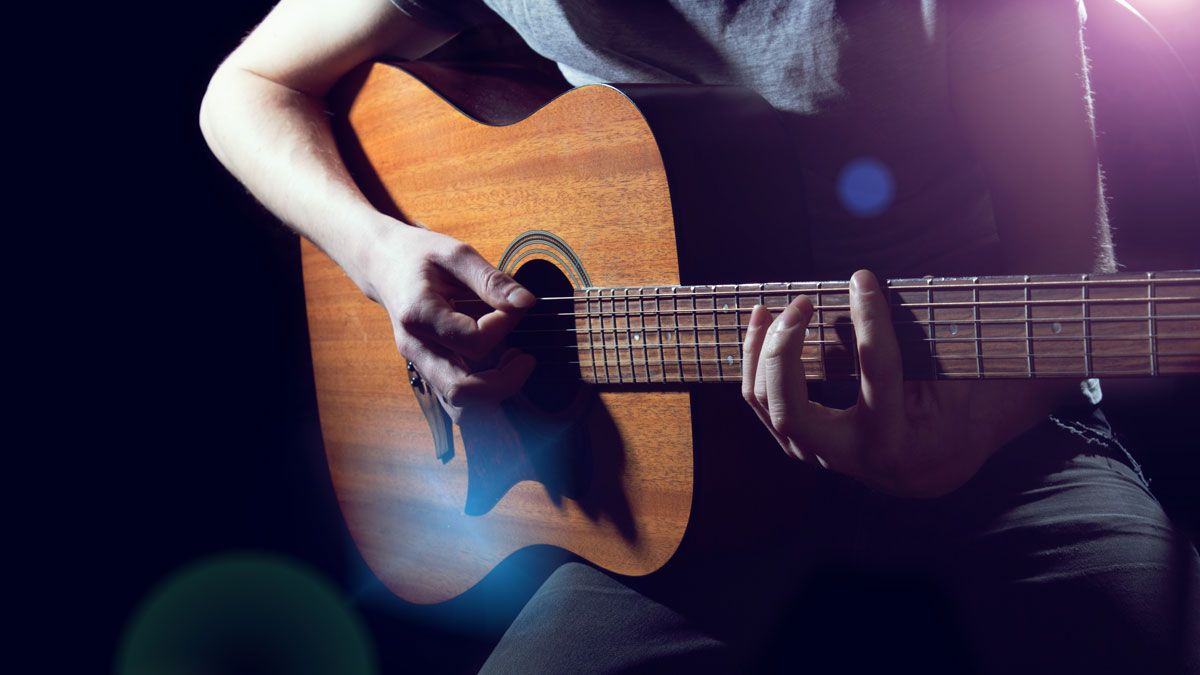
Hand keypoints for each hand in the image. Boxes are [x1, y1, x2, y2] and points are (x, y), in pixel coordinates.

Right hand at [354, 220, 536, 421]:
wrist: (384, 265)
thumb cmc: (419, 256)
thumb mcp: (456, 255)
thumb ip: (491, 280)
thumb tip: (526, 303)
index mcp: (419, 316)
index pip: (473, 342)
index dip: (504, 327)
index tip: (515, 306)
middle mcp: (416, 349)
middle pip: (461, 391)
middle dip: (504, 382)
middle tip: (526, 357)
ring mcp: (420, 365)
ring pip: (459, 408)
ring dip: (495, 394)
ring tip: (515, 362)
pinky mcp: (430, 372)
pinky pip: (459, 401)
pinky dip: (486, 394)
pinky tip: (501, 365)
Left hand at [740, 270, 991, 497]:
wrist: (925, 470)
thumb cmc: (946, 422)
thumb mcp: (954, 390)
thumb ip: (930, 350)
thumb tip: (893, 298)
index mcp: (891, 442)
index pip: (876, 373)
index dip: (870, 321)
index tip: (863, 281)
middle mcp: (843, 454)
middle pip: (789, 406)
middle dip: (785, 349)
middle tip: (803, 303)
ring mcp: (811, 451)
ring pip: (764, 402)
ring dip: (760, 350)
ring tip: (769, 307)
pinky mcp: (794, 440)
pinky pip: (759, 400)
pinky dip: (753, 360)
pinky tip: (762, 324)